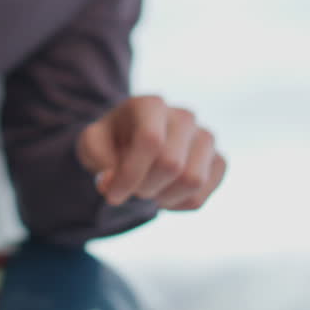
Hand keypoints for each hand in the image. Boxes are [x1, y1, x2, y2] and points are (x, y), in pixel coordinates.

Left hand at [76, 95, 224, 209]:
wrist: (133, 142)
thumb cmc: (111, 141)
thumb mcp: (92, 142)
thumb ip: (96, 156)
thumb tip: (112, 180)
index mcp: (151, 104)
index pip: (151, 141)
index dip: (130, 175)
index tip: (111, 195)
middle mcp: (184, 116)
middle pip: (172, 164)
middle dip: (144, 187)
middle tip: (130, 189)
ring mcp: (205, 138)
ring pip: (193, 181)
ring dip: (162, 198)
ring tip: (147, 190)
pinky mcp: (218, 161)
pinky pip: (201, 196)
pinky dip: (177, 205)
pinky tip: (163, 194)